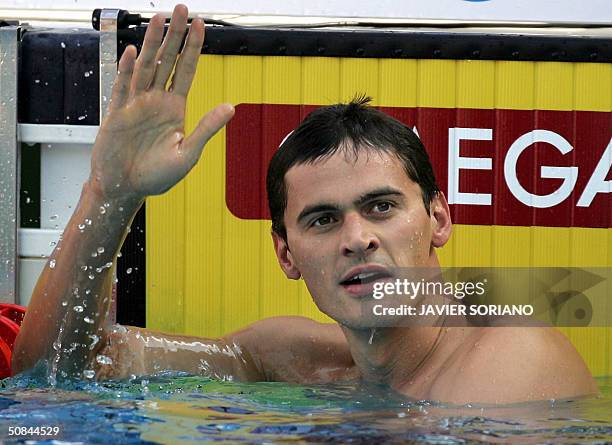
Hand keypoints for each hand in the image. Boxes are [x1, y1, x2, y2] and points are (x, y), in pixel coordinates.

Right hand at [89, 4, 233, 201]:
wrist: (125, 188)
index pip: (186, 71)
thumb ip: (207, 129)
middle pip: (166, 60)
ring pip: (145, 66)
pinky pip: (122, 86)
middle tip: (180, 8)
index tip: (200, 24)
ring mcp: (135, 104)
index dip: (193, 48)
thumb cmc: (157, 176)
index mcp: (174, 109)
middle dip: (174, 35)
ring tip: (159, 18)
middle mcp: (155, 101)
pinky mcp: (116, 113)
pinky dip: (126, 69)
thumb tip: (231, 107)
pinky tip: (132, 51)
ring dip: (152, 43)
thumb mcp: (188, 154)